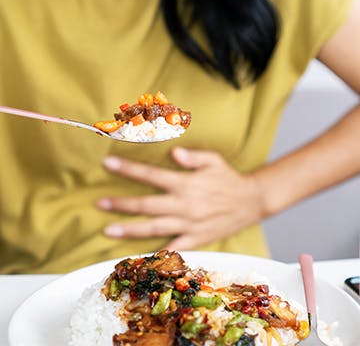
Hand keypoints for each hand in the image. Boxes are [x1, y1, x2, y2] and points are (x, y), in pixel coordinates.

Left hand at [97, 147, 266, 249]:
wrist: (251, 202)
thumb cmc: (229, 178)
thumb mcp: (214, 160)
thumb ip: (192, 156)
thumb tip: (172, 153)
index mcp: (186, 184)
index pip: (151, 175)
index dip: (128, 169)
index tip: (108, 164)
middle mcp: (184, 205)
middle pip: (146, 205)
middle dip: (121, 204)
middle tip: (99, 204)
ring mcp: (189, 224)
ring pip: (154, 228)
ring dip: (130, 229)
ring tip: (108, 230)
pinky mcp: (196, 239)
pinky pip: (173, 247)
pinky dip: (156, 252)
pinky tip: (139, 255)